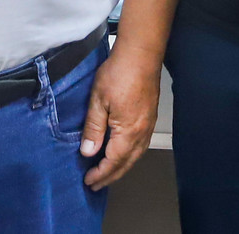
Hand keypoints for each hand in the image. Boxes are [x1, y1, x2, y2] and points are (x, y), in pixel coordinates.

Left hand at [81, 47, 159, 190]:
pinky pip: (140, 145)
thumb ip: (93, 128)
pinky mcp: (150, 116)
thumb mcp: (98, 100)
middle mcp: (141, 133)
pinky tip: (122, 152)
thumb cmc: (119, 73)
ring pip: (135, 155)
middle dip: (111, 176)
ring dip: (121, 167)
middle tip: (96, 184)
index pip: (113, 162)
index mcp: (128, 132)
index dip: (100, 174)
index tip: (89, 181)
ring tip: (108, 172)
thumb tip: (88, 151)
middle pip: (126, 163)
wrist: (140, 54)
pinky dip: (129, 155)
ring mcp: (148, 125)